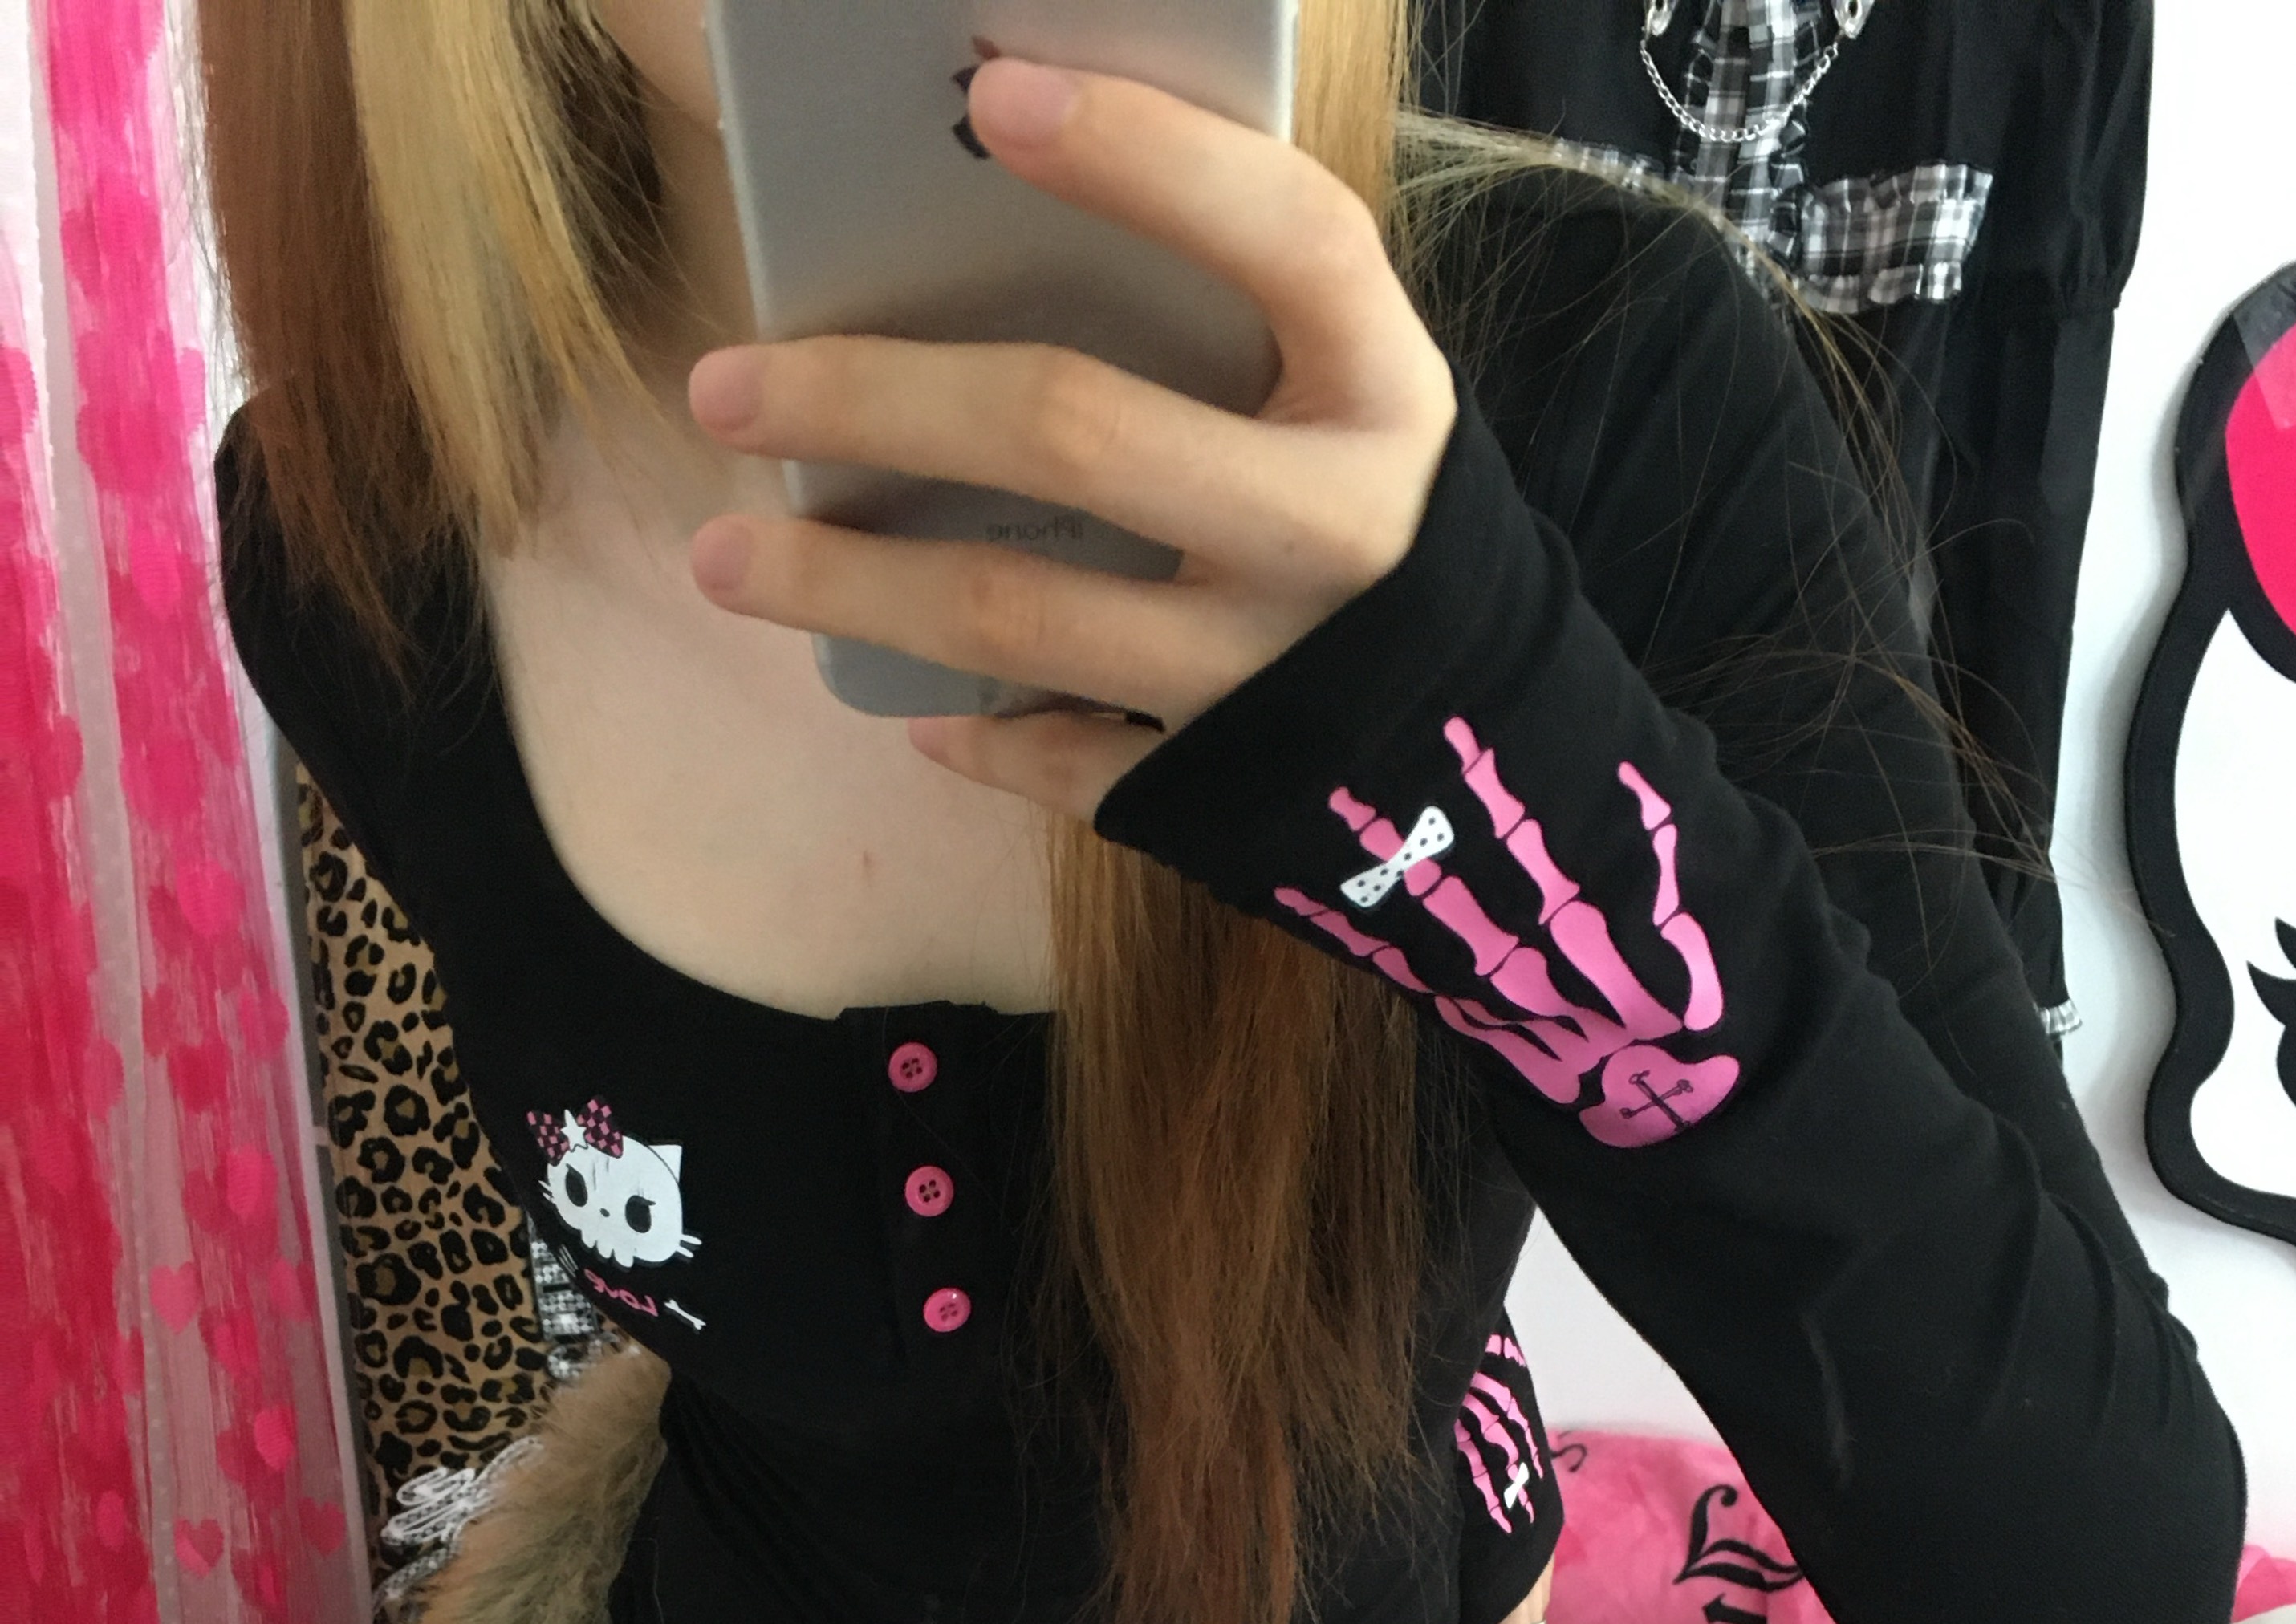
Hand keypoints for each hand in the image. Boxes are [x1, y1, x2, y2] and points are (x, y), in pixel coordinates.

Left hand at [683, 59, 1455, 819]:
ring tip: (726, 554)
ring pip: (1018, 615)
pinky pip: (1063, 761)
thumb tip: (1003, 202)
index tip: (989, 95)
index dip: (1147, 157)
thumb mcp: (1352, 406)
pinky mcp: (1223, 788)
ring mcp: (1269, 674)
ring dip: (850, 584)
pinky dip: (973, 733)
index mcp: (1385, 397)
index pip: (1284, 240)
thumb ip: (1235, 325)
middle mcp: (1335, 533)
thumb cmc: (1387, 533)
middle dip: (876, 399)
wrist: (1503, 770)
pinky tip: (903, 708)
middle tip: (725, 383)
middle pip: (1075, 432)